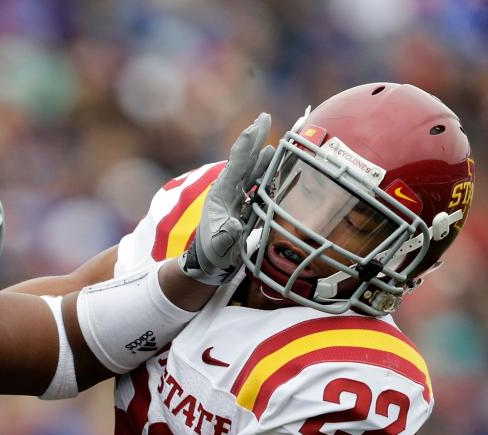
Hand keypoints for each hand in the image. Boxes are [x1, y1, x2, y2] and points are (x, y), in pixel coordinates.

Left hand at [181, 112, 273, 284]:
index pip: (236, 164)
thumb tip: (235, 226)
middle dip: (255, 139)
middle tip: (264, 116)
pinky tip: (280, 168)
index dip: (247, 144)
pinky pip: (260, 187)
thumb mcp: (218, 247)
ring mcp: (237, 199)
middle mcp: (228, 192)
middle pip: (245, 161)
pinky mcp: (244, 208)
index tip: (257, 124)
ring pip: (254, 172)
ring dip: (266, 156)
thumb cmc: (212, 256)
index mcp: (221, 195)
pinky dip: (270, 175)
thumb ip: (226, 237)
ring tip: (279, 141)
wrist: (207, 266)